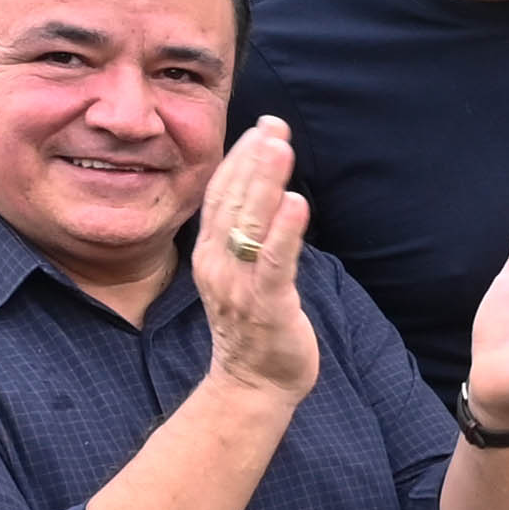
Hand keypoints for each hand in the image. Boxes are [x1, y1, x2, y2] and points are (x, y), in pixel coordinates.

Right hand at [194, 117, 318, 404]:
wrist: (253, 384)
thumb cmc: (254, 323)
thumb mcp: (242, 270)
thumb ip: (248, 233)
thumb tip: (266, 191)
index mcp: (211, 251)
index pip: (222, 193)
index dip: (241, 157)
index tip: (263, 125)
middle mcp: (218, 263)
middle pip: (234, 200)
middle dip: (255, 159)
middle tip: (275, 125)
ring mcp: (239, 285)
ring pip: (251, 224)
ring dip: (267, 183)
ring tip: (281, 148)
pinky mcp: (266, 306)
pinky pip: (275, 263)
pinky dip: (286, 231)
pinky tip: (297, 202)